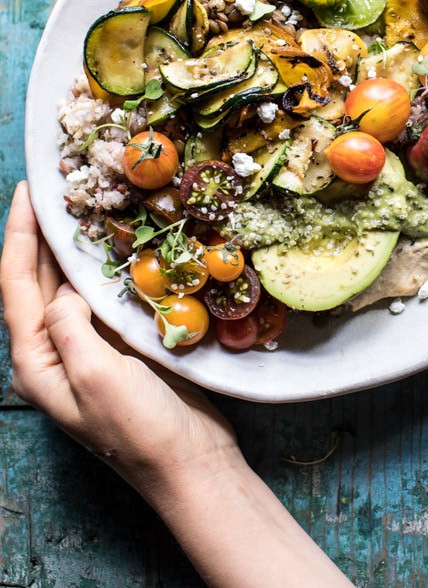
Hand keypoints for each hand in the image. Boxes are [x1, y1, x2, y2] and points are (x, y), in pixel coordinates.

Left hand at [0, 182, 239, 486]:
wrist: (189, 462)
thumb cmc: (138, 429)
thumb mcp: (95, 377)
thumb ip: (69, 325)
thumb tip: (66, 287)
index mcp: (35, 363)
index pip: (14, 286)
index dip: (19, 235)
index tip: (27, 191)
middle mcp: (53, 353)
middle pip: (36, 281)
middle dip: (42, 233)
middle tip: (55, 187)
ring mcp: (85, 349)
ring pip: (69, 286)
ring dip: (71, 247)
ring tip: (80, 204)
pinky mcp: (116, 347)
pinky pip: (101, 297)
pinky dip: (103, 267)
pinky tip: (116, 243)